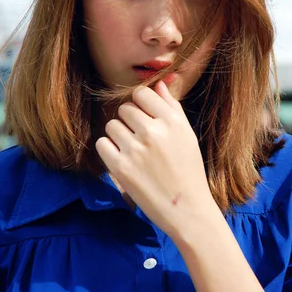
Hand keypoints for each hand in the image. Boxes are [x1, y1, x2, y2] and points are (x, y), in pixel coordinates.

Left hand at [95, 81, 217, 238]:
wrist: (187, 209)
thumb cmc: (188, 170)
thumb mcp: (187, 135)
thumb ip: (172, 107)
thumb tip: (159, 83)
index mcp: (172, 121)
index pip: (142, 93)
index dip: (141, 104)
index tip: (145, 118)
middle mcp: (153, 132)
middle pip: (124, 108)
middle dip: (130, 121)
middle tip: (141, 139)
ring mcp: (135, 150)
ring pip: (112, 125)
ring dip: (119, 136)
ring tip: (134, 151)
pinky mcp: (121, 167)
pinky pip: (102, 144)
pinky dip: (109, 151)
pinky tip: (124, 160)